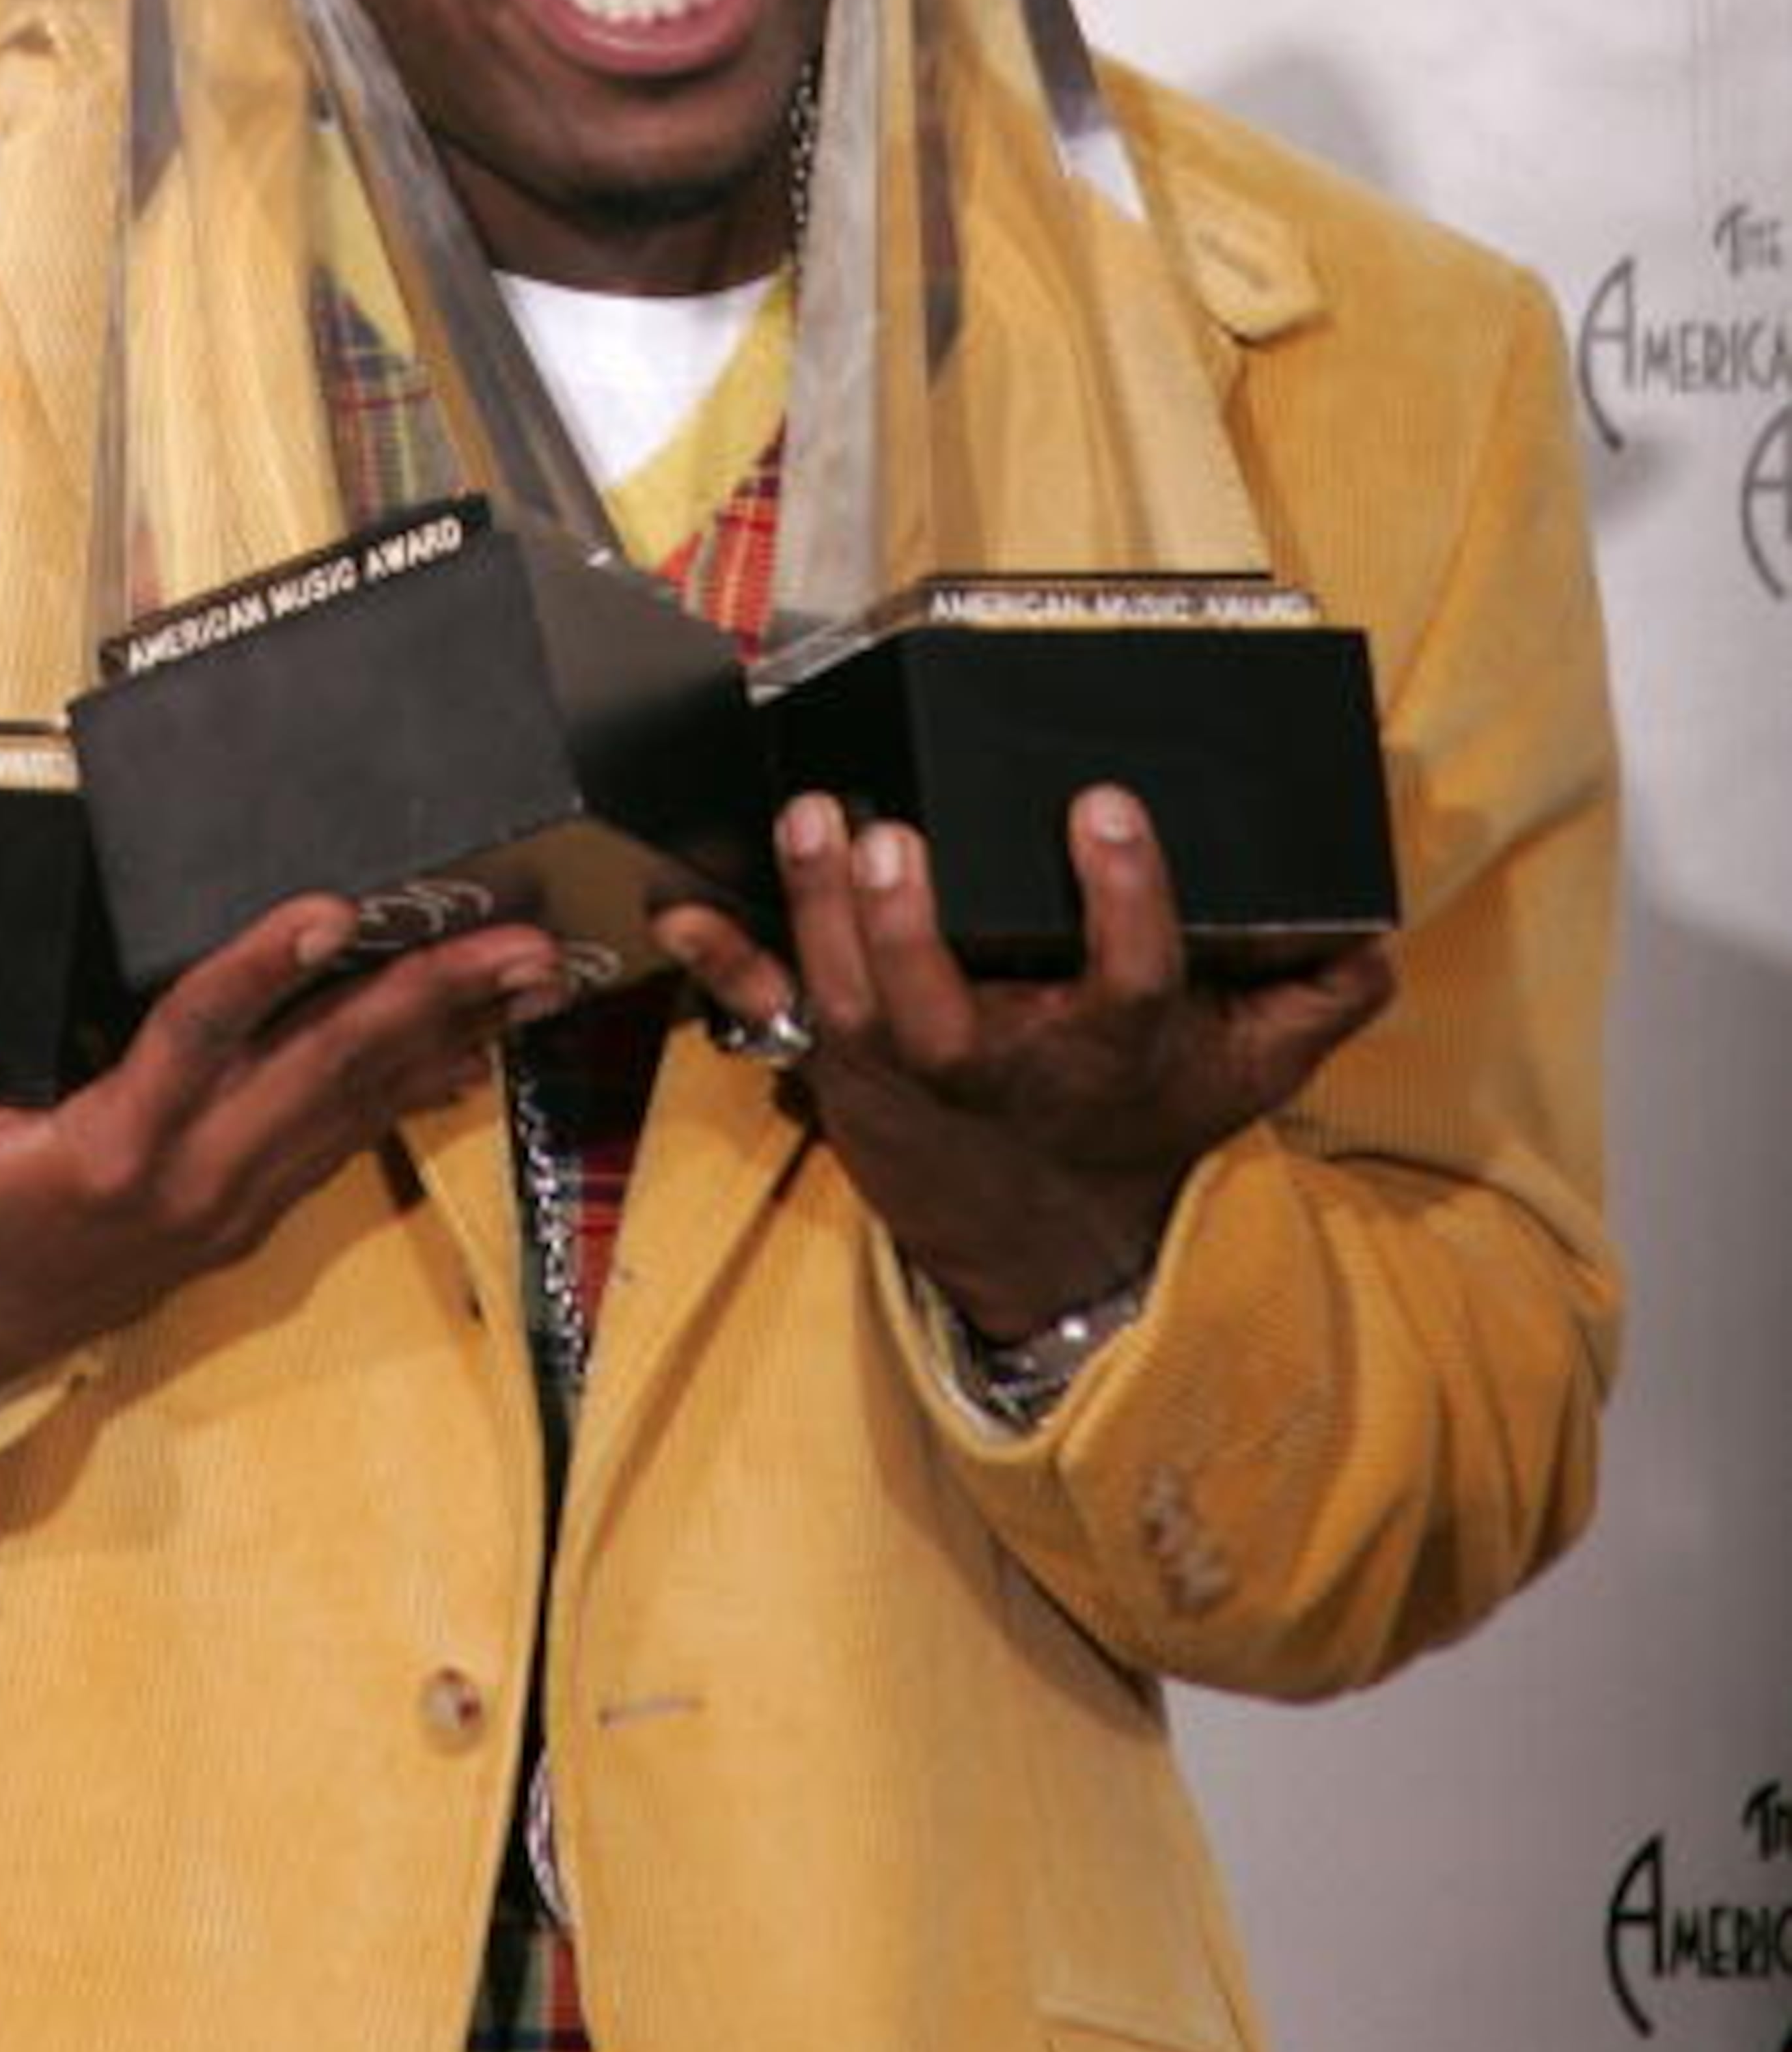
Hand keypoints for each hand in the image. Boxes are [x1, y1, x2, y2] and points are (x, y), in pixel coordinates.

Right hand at [0, 895, 566, 1400]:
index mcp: (106, 1154)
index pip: (197, 1039)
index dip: (262, 969)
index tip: (331, 908)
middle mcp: (190, 1181)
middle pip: (324, 1068)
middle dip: (429, 996)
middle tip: (522, 940)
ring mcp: (228, 1205)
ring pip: (355, 1103)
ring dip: (450, 1034)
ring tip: (534, 974)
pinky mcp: (242, 1217)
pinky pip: (344, 1139)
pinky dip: (412, 1088)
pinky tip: (472, 1047)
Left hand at [656, 786, 1392, 1341]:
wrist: (1052, 1248)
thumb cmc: (1140, 1128)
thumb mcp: (1245, 1073)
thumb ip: (1314, 998)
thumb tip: (1375, 932)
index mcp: (1108, 1047)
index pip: (1128, 967)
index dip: (1121, 889)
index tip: (1102, 803)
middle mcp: (999, 1064)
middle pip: (942, 1001)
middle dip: (910, 921)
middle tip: (896, 835)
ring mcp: (906, 1072)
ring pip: (849, 997)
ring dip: (821, 911)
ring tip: (812, 818)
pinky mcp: (842, 1071)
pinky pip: (769, 1013)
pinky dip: (722, 958)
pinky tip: (676, 901)